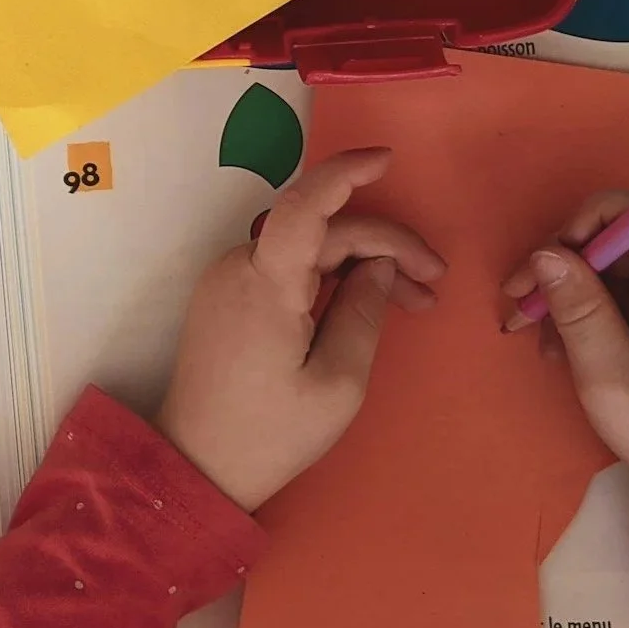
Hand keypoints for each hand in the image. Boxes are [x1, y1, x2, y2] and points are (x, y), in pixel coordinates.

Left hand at [156, 148, 445, 511]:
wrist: (195, 468)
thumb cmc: (269, 434)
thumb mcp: (337, 383)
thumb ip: (363, 313)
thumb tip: (379, 267)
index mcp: (266, 283)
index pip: (306, 204)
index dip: (346, 172)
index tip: (388, 159)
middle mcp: (240, 267)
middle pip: (321, 231)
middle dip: (384, 247)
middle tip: (433, 285)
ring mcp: (228, 281)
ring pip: (307, 249)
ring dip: (360, 263)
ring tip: (412, 301)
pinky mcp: (227, 299)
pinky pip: (287, 269)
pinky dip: (329, 277)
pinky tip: (364, 302)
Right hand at [502, 193, 628, 551]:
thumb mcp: (610, 382)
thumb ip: (579, 312)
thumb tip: (545, 252)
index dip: (592, 221)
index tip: (549, 263)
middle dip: (571, 264)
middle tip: (523, 310)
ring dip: (582, 290)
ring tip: (548, 342)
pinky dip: (606, 303)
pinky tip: (579, 342)